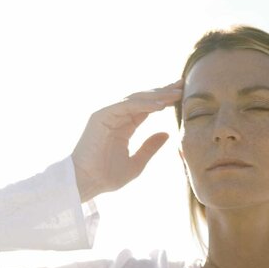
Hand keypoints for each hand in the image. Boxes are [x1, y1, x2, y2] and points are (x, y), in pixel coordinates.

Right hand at [71, 79, 182, 201]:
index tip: (181, 94)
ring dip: (156, 95)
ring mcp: (107, 114)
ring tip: (176, 93)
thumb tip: (167, 133)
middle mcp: (116, 116)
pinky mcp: (101, 116)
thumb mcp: (136, 163)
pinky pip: (126, 105)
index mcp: (124, 126)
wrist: (86, 183)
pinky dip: (143, 104)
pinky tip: (160, 105)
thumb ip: (150, 147)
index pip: (146, 108)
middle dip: (163, 92)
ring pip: (136, 99)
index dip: (164, 100)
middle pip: (143, 99)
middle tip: (182, 84)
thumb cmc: (107, 176)